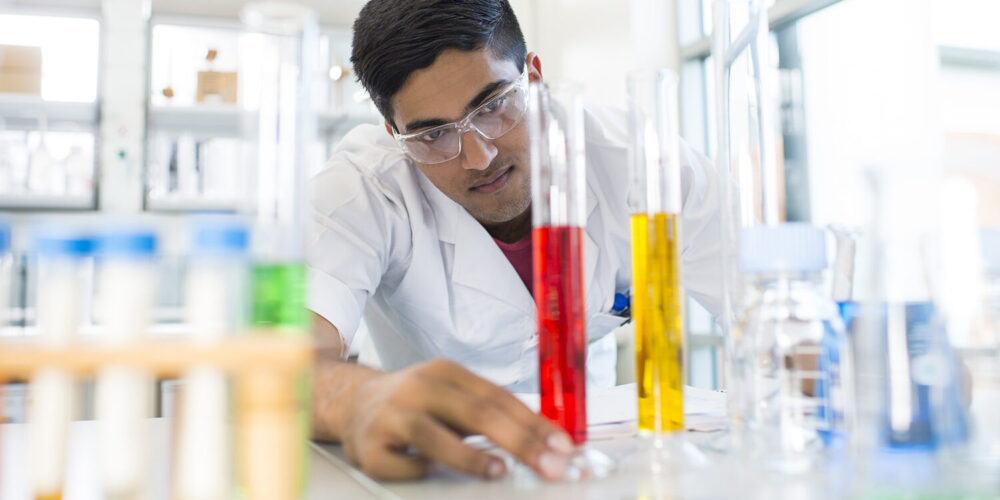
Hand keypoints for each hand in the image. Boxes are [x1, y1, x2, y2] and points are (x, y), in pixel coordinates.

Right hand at [339, 359, 573, 480]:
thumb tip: (544, 438)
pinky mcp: (370, 445)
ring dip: (470, 457)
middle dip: (519, 441)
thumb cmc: (416, 403)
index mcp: (446, 372)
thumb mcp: (453, 395)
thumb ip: (491, 412)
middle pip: (474, 413)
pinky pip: (401, 464)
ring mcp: (391, 415)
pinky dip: (420, 471)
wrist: (352, 403)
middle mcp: (418, 387)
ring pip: (433, 436)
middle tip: (549, 464)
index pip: (498, 397)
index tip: (562, 445)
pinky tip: (433, 471)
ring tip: (499, 472)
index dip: (533, 422)